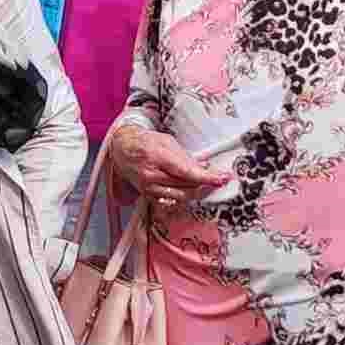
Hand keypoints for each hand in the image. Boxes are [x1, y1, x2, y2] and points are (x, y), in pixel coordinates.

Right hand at [102, 121, 228, 207]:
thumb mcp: (167, 141)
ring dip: (196, 192)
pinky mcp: (147, 196)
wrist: (122, 150)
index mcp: (157, 157)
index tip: (222, 178)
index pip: (187, 172)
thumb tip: (204, 167)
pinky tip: (188, 190)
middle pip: (186, 187)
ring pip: (181, 198)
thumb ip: (185, 156)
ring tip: (204, 183)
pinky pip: (170, 203)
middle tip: (217, 179)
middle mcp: (152, 176)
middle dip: (205, 184)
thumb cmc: (146, 143)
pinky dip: (183, 197)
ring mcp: (148, 188)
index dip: (206, 177)